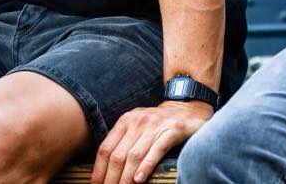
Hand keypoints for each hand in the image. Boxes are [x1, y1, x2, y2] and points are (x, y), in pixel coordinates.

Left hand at [91, 100, 212, 183]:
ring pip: (135, 155)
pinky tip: (139, 180)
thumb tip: (104, 171)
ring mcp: (155, 125)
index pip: (106, 148)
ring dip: (125, 178)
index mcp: (126, 120)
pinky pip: (156, 150)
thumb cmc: (157, 123)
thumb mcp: (136, 126)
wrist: (186, 108)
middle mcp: (138, 121)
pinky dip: (146, 166)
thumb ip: (122, 142)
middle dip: (111, 179)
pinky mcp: (172, 130)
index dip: (99, 170)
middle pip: (118, 155)